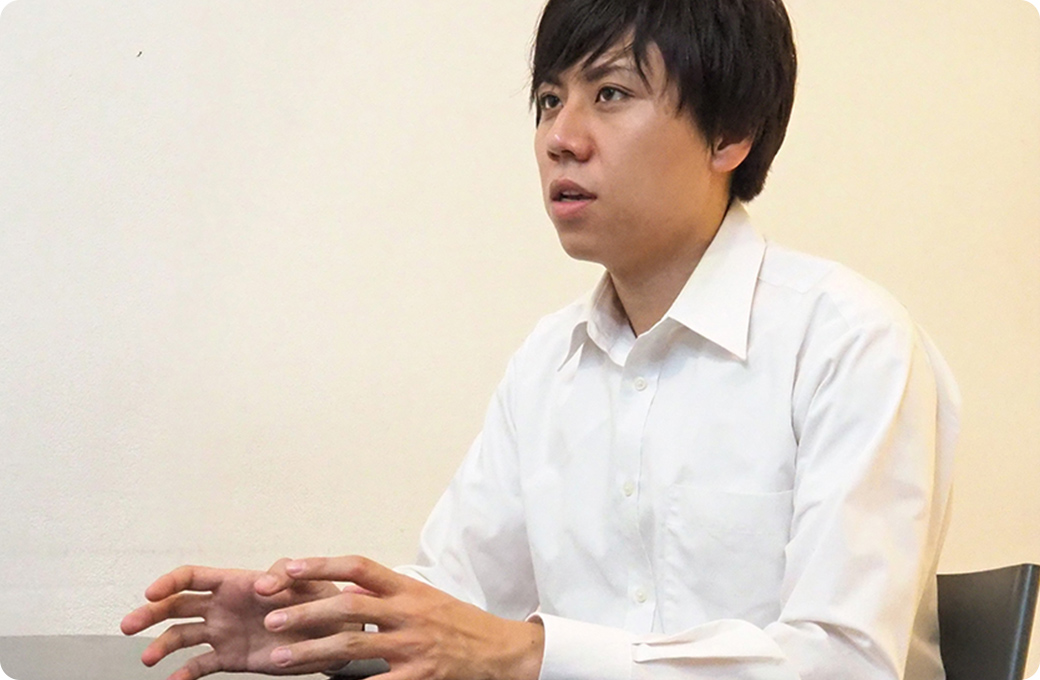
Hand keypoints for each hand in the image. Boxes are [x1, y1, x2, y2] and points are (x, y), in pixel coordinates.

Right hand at [120, 559, 346, 679]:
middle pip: (176, 605)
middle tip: (128, 626)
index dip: (169, 582)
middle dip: (149, 613)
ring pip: (181, 636)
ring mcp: (223, 632)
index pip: (192, 577)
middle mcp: (223, 606)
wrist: (333, 633)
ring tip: (147, 659)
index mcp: (235, 582)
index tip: (150, 594)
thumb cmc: (319, 598)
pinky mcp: (231, 657)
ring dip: (160, 645)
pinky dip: (184, 674)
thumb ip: (285, 575)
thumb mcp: (308, 580)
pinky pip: (200, 665)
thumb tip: (260, 584)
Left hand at [261, 555, 543, 679]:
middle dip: (304, 612)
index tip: (289, 567)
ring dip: (311, 652)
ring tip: (280, 658)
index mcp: (407, 589)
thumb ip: (387, 596)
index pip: (359, 567)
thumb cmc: (460, 625)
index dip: (322, 565)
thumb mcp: (425, 599)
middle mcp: (408, 613)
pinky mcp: (420, 677)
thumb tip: (346, 591)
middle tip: (271, 619)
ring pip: (352, 645)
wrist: (502, 652)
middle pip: (347, 606)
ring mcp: (413, 646)